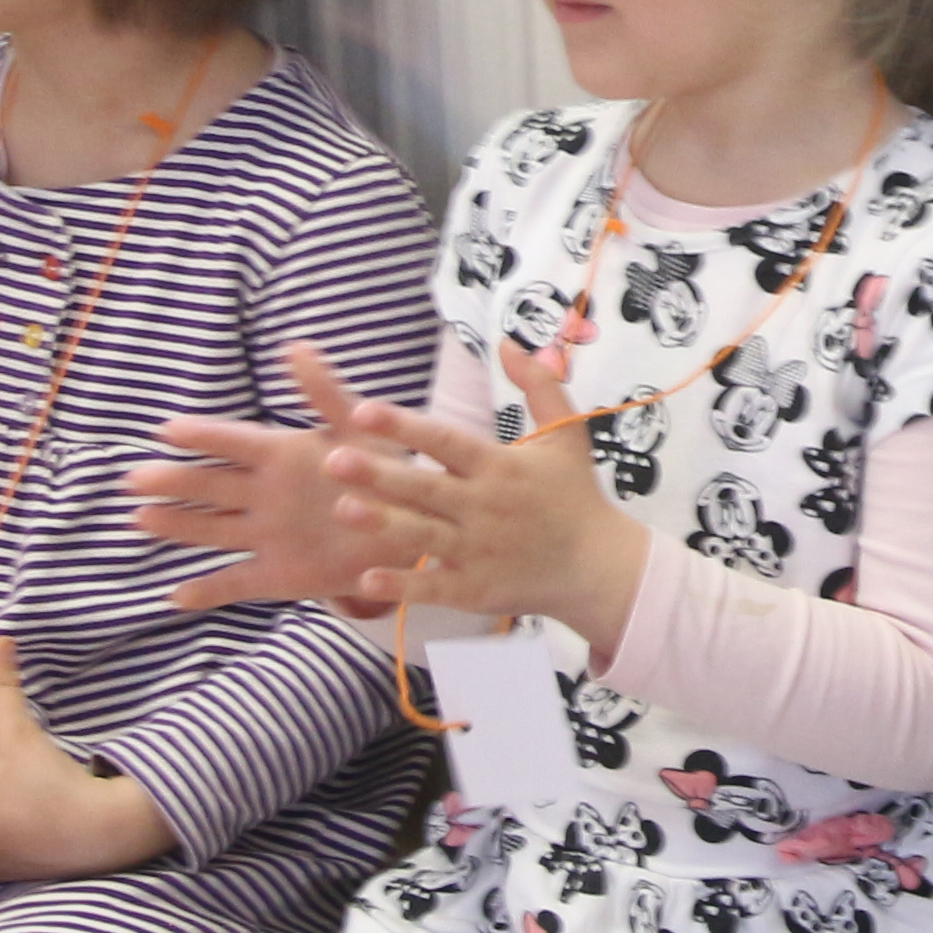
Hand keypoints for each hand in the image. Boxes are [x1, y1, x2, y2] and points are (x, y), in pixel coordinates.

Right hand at [131, 342, 404, 615]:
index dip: (203, 437)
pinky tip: (175, 596)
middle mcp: (263, 494)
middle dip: (174, 481)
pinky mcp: (278, 575)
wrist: (408, 526)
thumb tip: (294, 347)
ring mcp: (266, 535)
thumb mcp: (359, 429)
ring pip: (212, 529)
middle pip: (211, 486)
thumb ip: (326, 393)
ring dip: (177, 525)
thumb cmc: (380, 469)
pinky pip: (237, 583)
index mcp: (279, 455)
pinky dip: (207, 592)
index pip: (234, 442)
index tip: (168, 430)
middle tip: (135, 478)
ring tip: (139, 519)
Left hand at [321, 342, 649, 646]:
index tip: (364, 411)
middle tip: (332, 459)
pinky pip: (433, 589)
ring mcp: (479, 552)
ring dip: (383, 525)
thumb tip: (509, 342)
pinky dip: (401, 586)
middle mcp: (485, 507)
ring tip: (342, 510)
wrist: (600, 568)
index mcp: (500, 467)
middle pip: (425, 488)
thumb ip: (540, 385)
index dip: (406, 426)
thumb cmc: (575, 497)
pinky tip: (365, 580)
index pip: (446, 441)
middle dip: (379, 473)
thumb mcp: (567, 435)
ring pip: (424, 536)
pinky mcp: (476, 591)